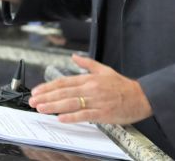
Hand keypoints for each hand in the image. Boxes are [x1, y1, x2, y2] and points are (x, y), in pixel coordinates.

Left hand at [29, 54, 152, 124]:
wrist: (141, 97)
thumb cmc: (123, 86)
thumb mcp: (105, 69)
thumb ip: (87, 64)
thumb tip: (74, 57)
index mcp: (90, 79)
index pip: (64, 82)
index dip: (49, 86)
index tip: (37, 91)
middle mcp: (91, 89)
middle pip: (64, 92)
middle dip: (46, 97)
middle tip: (33, 101)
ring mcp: (96, 101)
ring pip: (71, 103)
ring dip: (54, 106)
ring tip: (41, 108)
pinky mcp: (103, 113)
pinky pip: (84, 115)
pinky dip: (72, 117)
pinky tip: (60, 118)